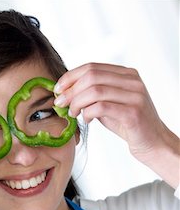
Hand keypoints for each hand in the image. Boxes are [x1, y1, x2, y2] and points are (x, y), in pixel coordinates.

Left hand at [54, 63, 177, 159]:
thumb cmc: (128, 124)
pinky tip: (86, 119)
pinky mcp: (133, 112)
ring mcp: (134, 95)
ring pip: (95, 91)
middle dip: (70, 90)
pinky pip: (102, 107)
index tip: (58, 89)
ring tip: (72, 113)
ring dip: (77, 102)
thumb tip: (65, 93)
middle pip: (91, 76)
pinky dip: (88, 113)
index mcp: (126, 74)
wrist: (152, 142)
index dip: (71, 77)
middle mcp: (132, 81)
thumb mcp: (109, 105)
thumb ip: (93, 96)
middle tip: (60, 103)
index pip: (92, 66)